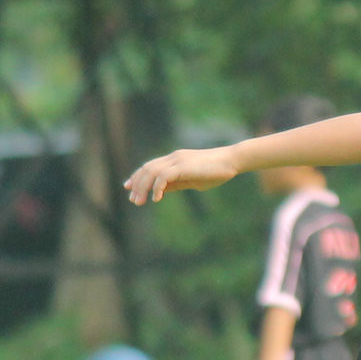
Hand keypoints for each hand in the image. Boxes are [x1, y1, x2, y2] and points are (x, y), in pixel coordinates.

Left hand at [124, 146, 240, 204]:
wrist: (231, 160)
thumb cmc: (216, 171)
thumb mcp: (193, 180)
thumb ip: (177, 183)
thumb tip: (162, 191)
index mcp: (175, 159)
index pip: (150, 166)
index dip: (137, 176)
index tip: (128, 188)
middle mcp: (173, 157)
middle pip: (147, 168)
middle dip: (137, 184)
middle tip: (133, 200)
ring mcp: (177, 160)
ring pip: (151, 172)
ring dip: (143, 187)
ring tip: (140, 202)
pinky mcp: (183, 166)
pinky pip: (164, 176)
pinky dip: (157, 188)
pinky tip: (157, 199)